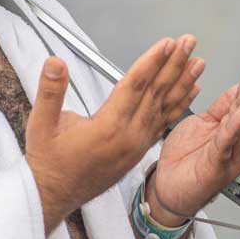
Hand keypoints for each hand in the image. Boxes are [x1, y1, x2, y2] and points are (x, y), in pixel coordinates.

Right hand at [25, 36, 204, 232]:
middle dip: (174, 64)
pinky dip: (179, 105)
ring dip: (182, 83)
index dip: (152, 62)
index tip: (168, 44)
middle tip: (189, 42)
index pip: (135, 87)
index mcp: (107, 128)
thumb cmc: (48, 162)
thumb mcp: (41, 126)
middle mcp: (128, 137)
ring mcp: (136, 146)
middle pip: (156, 93)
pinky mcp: (138, 151)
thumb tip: (54, 63)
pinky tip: (191, 92)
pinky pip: (164, 123)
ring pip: (164, 108)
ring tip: (198, 62)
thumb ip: (50, 92)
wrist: (54, 196)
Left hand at [148, 58, 239, 222]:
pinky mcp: (217, 165)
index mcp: (232, 131)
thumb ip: (221, 109)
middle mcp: (236, 143)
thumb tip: (237, 89)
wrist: (167, 189)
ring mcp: (229, 155)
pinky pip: (226, 142)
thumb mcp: (202, 124)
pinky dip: (235, 127)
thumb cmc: (184, 160)